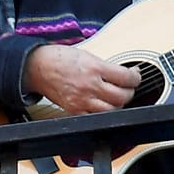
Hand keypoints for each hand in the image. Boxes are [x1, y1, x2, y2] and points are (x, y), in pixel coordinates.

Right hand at [23, 41, 139, 113]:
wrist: (37, 68)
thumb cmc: (59, 58)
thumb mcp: (87, 55)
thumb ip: (105, 67)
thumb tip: (123, 75)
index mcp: (94, 68)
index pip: (126, 77)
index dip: (136, 77)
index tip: (135, 75)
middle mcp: (89, 85)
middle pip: (122, 96)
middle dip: (129, 92)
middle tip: (128, 87)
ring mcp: (82, 100)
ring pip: (111, 110)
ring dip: (118, 104)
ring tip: (116, 97)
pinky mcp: (74, 110)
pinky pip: (95, 118)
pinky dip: (103, 113)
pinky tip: (102, 105)